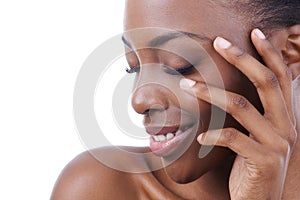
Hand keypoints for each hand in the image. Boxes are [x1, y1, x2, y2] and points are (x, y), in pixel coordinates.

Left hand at [180, 29, 296, 199]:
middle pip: (266, 81)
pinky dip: (211, 135)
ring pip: (241, 105)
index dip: (269, 53)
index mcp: (284, 117)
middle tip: (218, 42)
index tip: (253, 34)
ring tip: (186, 86)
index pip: (281, 76)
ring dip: (210, 93)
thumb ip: (249, 115)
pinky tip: (197, 138)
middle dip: (242, 58)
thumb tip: (226, 92)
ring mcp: (277, 143)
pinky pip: (232, 138)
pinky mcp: (263, 160)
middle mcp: (286, 126)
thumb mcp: (256, 137)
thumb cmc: (253, 166)